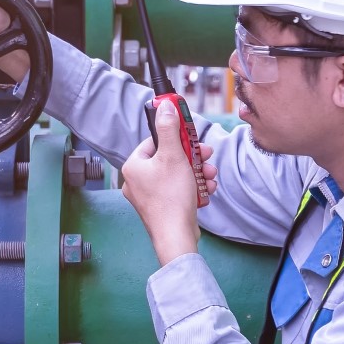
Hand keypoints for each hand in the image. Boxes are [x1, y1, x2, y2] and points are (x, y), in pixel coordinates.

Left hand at [122, 104, 219, 265]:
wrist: (176, 236)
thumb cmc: (171, 198)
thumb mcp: (173, 156)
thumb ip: (169, 129)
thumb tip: (164, 106)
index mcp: (133, 166)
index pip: (154, 141)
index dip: (176, 137)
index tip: (191, 136)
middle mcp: (136, 181)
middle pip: (168, 158)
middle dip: (192, 156)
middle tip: (206, 155)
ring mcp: (148, 196)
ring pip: (176, 174)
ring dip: (197, 172)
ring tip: (210, 174)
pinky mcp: (161, 208)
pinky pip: (178, 190)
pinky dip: (193, 187)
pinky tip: (207, 188)